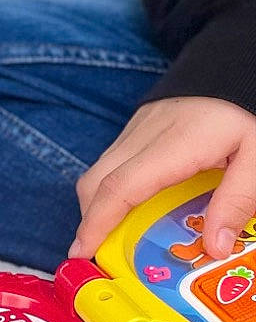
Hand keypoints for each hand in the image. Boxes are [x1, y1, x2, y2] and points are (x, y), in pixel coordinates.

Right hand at [71, 96, 255, 262]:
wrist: (234, 64)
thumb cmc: (245, 110)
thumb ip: (237, 201)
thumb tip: (214, 246)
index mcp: (173, 145)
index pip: (120, 187)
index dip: (96, 223)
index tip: (82, 252)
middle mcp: (144, 135)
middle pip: (96, 182)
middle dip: (91, 222)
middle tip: (103, 257)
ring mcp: (137, 128)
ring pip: (99, 172)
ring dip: (100, 207)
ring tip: (120, 238)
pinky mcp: (138, 127)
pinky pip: (112, 163)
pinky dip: (112, 190)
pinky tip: (135, 207)